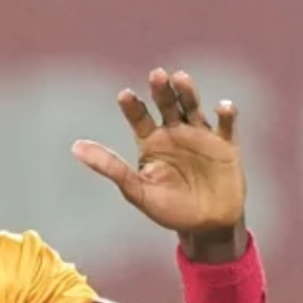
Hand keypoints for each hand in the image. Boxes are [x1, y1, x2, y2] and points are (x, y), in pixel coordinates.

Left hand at [72, 69, 246, 250]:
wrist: (207, 227)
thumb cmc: (169, 210)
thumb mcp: (137, 190)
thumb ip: (111, 167)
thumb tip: (75, 147)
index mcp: (151, 141)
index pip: (139, 117)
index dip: (133, 106)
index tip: (125, 95)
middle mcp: (175, 132)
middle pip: (166, 104)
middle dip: (161, 90)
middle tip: (156, 75)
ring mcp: (201, 135)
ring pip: (192, 107)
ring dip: (187, 92)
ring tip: (181, 78)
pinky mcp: (226, 145)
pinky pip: (227, 125)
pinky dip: (226, 114)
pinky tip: (222, 107)